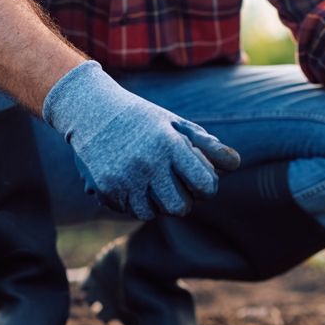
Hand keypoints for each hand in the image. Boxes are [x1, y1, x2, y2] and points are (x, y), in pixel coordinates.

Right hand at [43, 61, 240, 219]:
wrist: (90, 110)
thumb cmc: (142, 118)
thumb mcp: (175, 124)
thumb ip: (207, 145)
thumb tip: (235, 165)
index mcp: (170, 144)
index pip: (205, 184)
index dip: (207, 186)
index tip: (200, 180)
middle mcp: (148, 163)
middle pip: (180, 207)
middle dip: (183, 200)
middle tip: (176, 185)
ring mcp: (125, 178)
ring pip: (154, 213)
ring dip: (158, 203)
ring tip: (152, 182)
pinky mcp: (106, 189)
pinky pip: (131, 210)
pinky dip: (135, 201)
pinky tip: (131, 182)